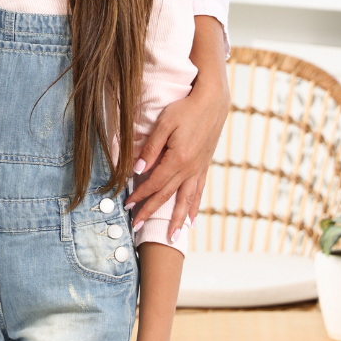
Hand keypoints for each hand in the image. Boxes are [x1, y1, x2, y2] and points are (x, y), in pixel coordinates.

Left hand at [124, 86, 223, 234]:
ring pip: (186, 200)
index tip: (127, 205)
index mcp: (177, 159)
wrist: (213, 102)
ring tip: (172, 237)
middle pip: (167, 196)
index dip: (140, 196)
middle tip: (138, 227)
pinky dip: (194, 207)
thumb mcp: (164, 124)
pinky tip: (192, 220)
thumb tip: (138, 169)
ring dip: (177, 219)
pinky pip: (199, 192)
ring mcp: (199, 169)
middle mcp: (190, 169)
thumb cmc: (185, 109)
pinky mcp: (204, 166)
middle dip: (151, 212)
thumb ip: (150, 148)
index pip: (154, 183)